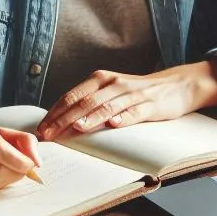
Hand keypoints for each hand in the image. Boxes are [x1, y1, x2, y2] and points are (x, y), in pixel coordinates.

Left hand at [37, 61, 216, 140]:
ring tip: (77, 128)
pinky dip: (124, 118)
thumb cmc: (136, 93)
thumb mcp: (111, 92)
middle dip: (64, 119)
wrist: (176, 85)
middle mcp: (114, 84)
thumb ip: (89, 103)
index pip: (71, 96)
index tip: (41, 130)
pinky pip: (135, 112)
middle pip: (85, 102)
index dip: (54, 113)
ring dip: (91, 117)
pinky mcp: (150, 105)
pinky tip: (114, 125)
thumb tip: (60, 122)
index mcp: (101, 80)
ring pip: (108, 106)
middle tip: (50, 135)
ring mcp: (133, 94)